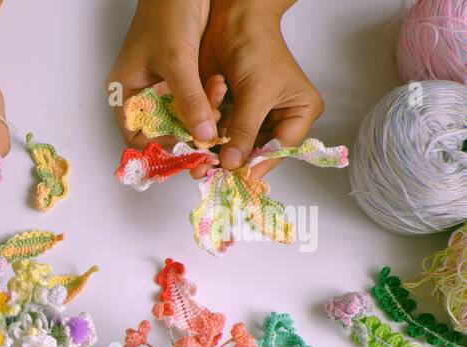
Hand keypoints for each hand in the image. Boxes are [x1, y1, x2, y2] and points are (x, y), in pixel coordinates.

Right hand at [107, 0, 224, 161]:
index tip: (186, 150)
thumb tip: (202, 135)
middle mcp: (141, 93)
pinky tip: (220, 90)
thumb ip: (189, 100)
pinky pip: (194, 100)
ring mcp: (162, 85)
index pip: (135, 137)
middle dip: (185, 132)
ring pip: (181, 116)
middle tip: (209, 136)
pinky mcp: (182, 76)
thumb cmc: (167, 14)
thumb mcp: (177, 60)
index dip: (158, 148)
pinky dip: (208, 100)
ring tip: (217, 100)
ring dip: (201, 114)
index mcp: (125, 92)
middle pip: (160, 130)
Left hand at [199, 0, 320, 176]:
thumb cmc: (257, 49)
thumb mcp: (255, 94)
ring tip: (196, 160)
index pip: (280, 150)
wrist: (234, 19)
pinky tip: (199, 132)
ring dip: (214, 148)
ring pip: (233, 144)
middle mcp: (278, 118)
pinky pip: (220, 130)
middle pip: (254, 151)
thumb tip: (233, 164)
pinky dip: (209, 131)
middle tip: (206, 172)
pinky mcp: (232, 110)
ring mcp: (253, 115)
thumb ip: (244, 131)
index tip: (234, 178)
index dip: (256, 165)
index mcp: (299, 112)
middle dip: (230, 160)